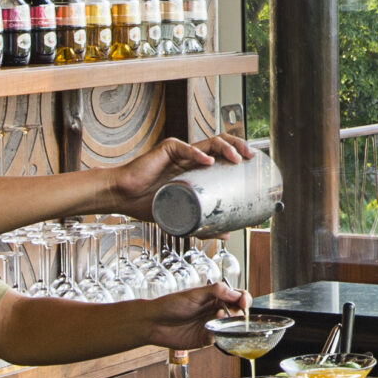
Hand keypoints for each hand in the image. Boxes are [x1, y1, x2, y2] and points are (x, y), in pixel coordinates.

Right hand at [110, 132, 251, 218]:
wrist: (124, 198)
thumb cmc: (149, 203)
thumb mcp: (181, 216)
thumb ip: (203, 224)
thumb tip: (226, 236)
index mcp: (196, 168)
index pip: (223, 154)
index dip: (240, 154)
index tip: (254, 164)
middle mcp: (190, 156)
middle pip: (221, 143)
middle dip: (239, 146)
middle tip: (250, 157)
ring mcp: (179, 152)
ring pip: (208, 141)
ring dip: (225, 147)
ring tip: (236, 158)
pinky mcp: (165, 150)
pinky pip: (183, 147)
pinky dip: (197, 153)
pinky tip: (207, 161)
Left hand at [141, 282, 249, 349]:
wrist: (154, 323)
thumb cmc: (170, 304)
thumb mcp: (194, 294)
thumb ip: (215, 291)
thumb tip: (234, 292)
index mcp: (214, 297)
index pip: (237, 296)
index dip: (244, 298)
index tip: (244, 302)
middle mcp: (215, 311)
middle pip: (238, 312)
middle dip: (240, 312)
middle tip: (235, 312)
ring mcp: (212, 325)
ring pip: (232, 327)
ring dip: (231, 324)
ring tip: (220, 317)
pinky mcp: (206, 339)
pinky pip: (221, 340)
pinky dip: (222, 336)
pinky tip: (212, 329)